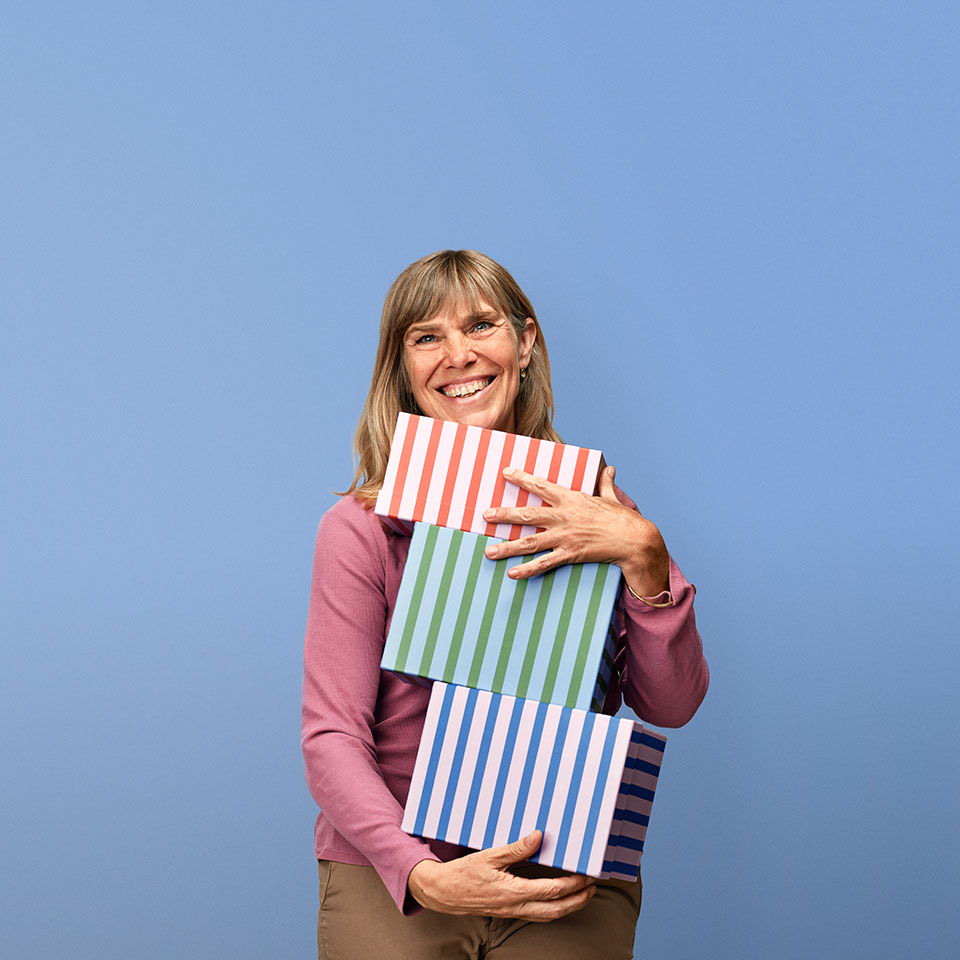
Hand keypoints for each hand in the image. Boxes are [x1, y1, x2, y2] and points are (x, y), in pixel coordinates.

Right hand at [407, 830, 596, 920]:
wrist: (443, 893)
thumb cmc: (464, 874)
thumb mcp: (489, 856)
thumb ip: (515, 848)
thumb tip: (538, 837)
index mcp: (513, 891)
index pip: (551, 891)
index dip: (572, 884)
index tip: (585, 875)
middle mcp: (516, 906)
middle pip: (555, 910)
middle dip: (577, 900)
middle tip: (592, 888)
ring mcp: (512, 911)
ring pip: (547, 916)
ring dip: (568, 907)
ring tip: (581, 895)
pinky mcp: (508, 911)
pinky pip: (537, 915)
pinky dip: (552, 909)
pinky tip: (556, 900)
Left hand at [481, 465, 669, 596]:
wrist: (634, 540)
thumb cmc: (623, 518)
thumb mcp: (611, 498)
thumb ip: (605, 483)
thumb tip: (610, 469)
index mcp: (571, 499)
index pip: (541, 486)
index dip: (522, 478)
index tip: (505, 472)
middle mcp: (563, 517)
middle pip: (527, 516)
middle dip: (503, 515)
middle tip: (485, 516)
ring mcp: (565, 537)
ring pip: (529, 542)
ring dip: (506, 547)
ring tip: (488, 551)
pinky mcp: (570, 554)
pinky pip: (544, 564)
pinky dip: (527, 570)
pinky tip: (512, 573)